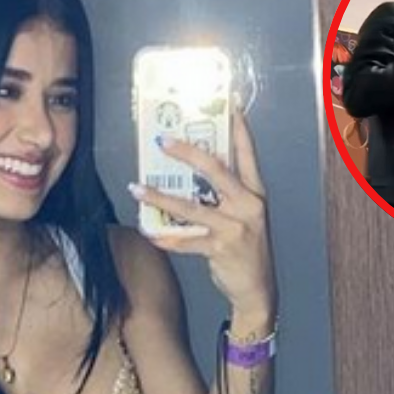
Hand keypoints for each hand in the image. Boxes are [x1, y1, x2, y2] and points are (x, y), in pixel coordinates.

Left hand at [129, 112, 276, 320]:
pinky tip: (148, 232)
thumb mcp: (245, 215)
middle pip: (215, 171)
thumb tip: (193, 170)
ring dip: (160, 197)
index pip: (247, 154)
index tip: (232, 104)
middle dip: (187, 153)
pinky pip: (185, 240)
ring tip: (136, 188)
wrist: (258, 289)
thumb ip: (227, 193)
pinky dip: (165, 237)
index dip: (239, 128)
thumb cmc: (246, 247)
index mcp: (255, 193)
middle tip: (162, 141)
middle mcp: (248, 206)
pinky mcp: (220, 249)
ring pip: (191, 207)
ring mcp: (235, 227)